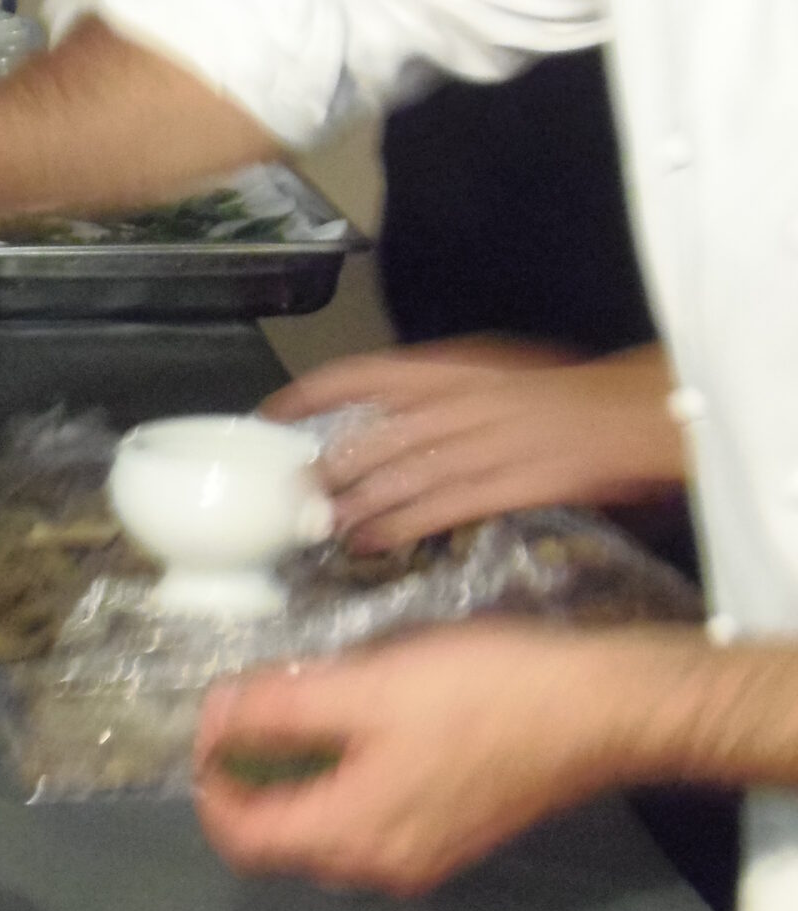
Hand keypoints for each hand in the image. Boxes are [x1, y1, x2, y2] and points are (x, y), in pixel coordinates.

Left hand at [193, 620, 649, 893]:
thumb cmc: (481, 695)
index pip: (241, 839)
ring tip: (299, 711)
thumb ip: (278, 709)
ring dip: (295, 780)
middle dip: (249, 782)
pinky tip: (355, 727)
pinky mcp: (448, 837)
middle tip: (249, 713)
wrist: (600, 711)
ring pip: (324, 832)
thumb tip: (214, 719)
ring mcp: (419, 858)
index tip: (211, 727)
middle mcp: (379, 869)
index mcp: (350, 838)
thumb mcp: (365, 687)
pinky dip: (339, 783)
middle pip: (279, 842)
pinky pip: (367, 822)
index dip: (210, 785)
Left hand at [265, 341, 681, 549]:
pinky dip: (397, 527)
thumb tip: (386, 425)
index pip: (363, 374)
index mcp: (455, 368)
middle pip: (373, 434)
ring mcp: (486, 442)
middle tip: (286, 492)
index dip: (311, 394)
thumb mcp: (495, 377)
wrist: (640, 411)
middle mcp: (461, 400)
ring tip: (316, 525)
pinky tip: (367, 543)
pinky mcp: (510, 482)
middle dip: (324, 466)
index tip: (270, 415)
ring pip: (399, 474)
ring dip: (352, 502)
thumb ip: (441, 398)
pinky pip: (439, 507)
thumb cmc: (568, 397)